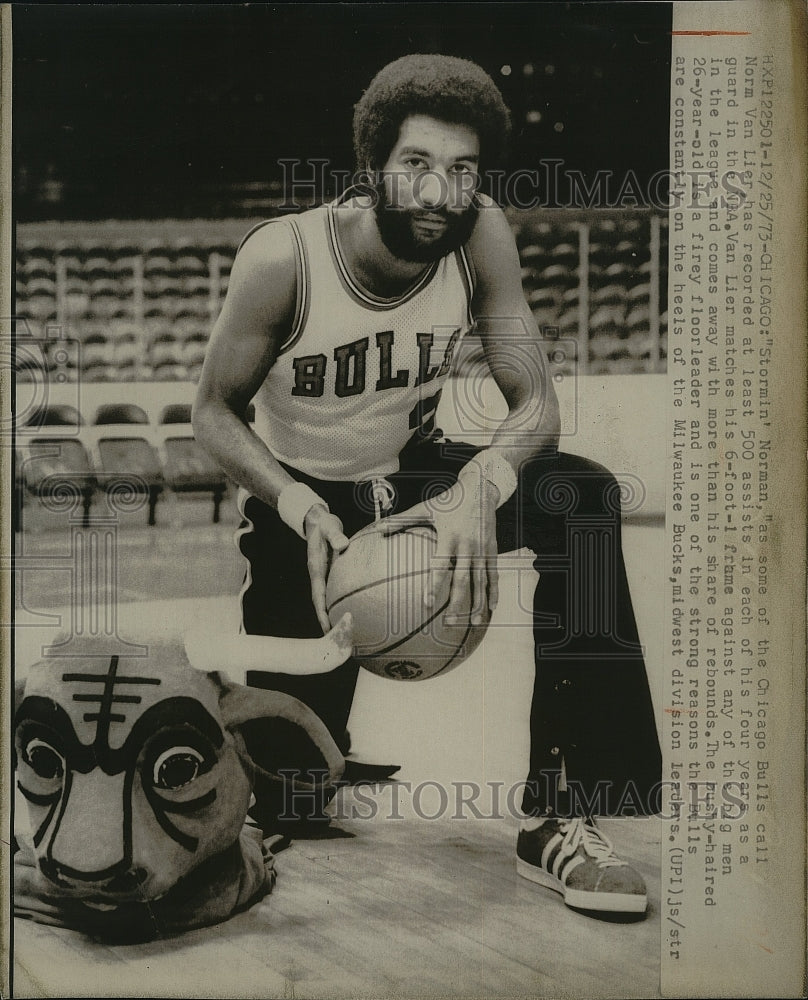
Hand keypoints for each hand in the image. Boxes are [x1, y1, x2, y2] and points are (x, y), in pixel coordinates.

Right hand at [304, 505, 349, 633]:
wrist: (317, 520)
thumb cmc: (324, 524)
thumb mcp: (329, 527)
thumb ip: (336, 536)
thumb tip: (343, 545)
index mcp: (316, 568)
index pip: (318, 595)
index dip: (322, 613)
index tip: (327, 627)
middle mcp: (318, 575)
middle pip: (321, 603)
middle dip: (327, 621)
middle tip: (337, 639)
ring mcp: (323, 576)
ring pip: (326, 599)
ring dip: (332, 615)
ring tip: (343, 631)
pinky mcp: (329, 573)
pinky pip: (333, 591)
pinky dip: (339, 602)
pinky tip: (349, 610)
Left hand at [367, 475, 498, 626]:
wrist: (480, 488)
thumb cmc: (449, 500)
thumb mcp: (425, 508)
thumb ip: (402, 520)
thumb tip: (378, 528)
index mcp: (449, 536)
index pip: (440, 566)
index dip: (434, 585)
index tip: (426, 603)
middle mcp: (468, 545)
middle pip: (463, 579)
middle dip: (457, 602)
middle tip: (449, 622)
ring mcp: (482, 549)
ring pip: (481, 581)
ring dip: (479, 603)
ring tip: (474, 623)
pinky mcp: (492, 549)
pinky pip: (494, 574)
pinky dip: (494, 591)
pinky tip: (492, 608)